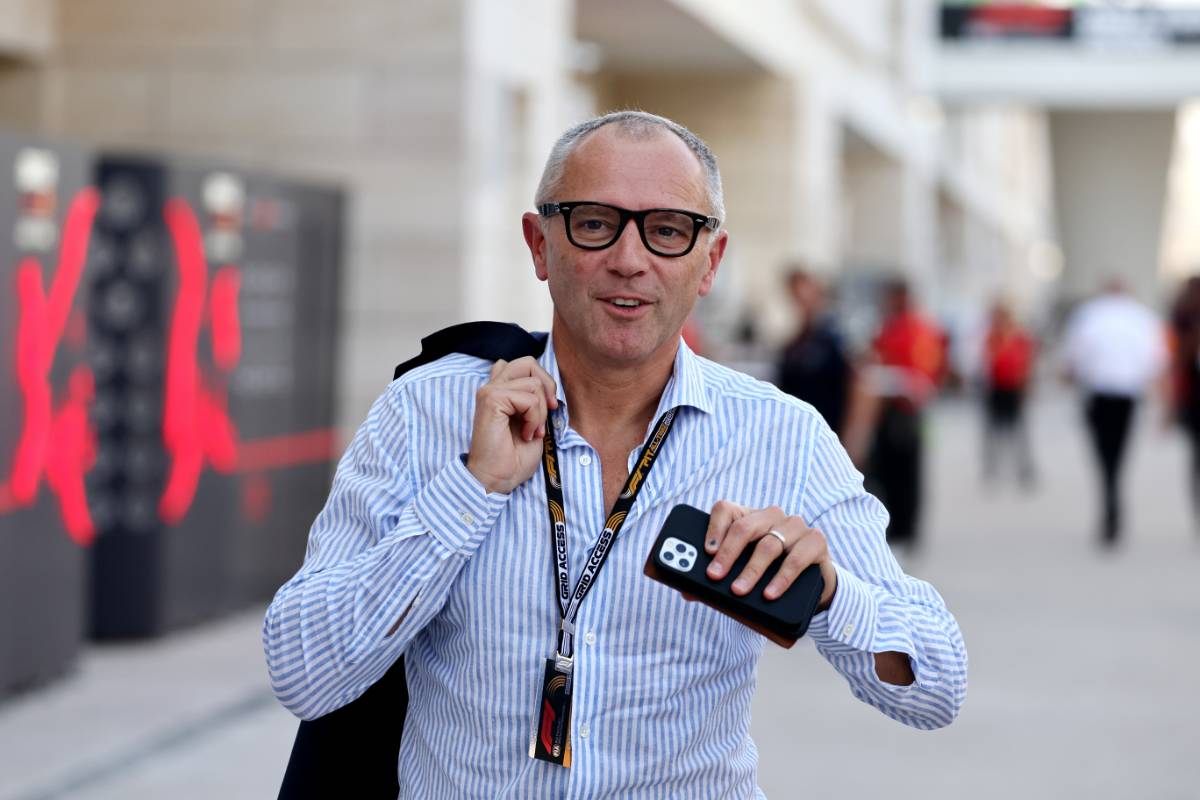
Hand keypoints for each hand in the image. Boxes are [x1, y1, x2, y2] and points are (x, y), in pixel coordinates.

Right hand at [465, 357, 557, 493]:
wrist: (498, 478)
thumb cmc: (514, 456)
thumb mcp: (532, 421)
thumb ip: (534, 399)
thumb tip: (543, 384)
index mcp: (500, 390)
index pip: (526, 365)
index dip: (544, 382)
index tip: (549, 407)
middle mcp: (492, 386)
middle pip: (529, 363)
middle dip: (547, 387)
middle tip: (549, 411)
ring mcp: (490, 391)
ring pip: (533, 383)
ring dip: (541, 412)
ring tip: (532, 431)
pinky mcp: (491, 400)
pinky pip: (529, 399)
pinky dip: (535, 419)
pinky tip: (526, 434)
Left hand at [703, 501, 836, 609]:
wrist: (813, 582)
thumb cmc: (769, 574)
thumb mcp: (742, 572)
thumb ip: (717, 577)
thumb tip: (686, 591)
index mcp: (749, 517)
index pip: (726, 509)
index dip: (713, 529)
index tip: (706, 552)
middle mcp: (772, 516)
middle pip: (745, 527)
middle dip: (727, 554)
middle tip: (715, 577)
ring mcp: (795, 526)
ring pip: (769, 544)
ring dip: (751, 571)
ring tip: (739, 591)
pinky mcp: (816, 541)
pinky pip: (796, 559)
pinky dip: (781, 578)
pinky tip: (769, 593)